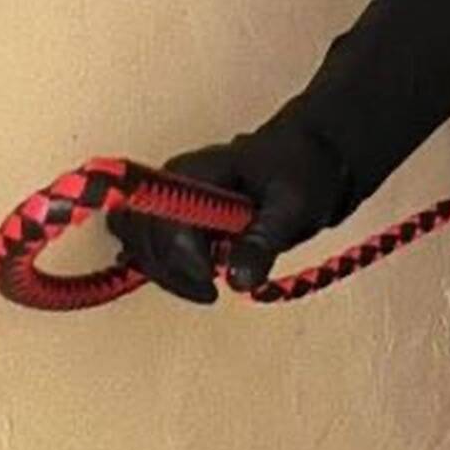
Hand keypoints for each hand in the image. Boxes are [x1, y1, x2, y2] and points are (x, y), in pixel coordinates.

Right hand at [106, 125, 348, 304]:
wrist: (309, 157)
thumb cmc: (301, 171)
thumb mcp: (293, 206)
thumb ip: (263, 241)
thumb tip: (238, 282)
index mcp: (195, 172)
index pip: (165, 221)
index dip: (183, 257)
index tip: (212, 281)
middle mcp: (172, 183)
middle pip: (141, 235)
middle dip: (171, 271)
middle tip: (210, 292)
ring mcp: (170, 200)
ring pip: (140, 244)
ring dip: (167, 273)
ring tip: (207, 286)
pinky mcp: (176, 217)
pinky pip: (152, 248)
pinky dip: (168, 269)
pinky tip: (198, 278)